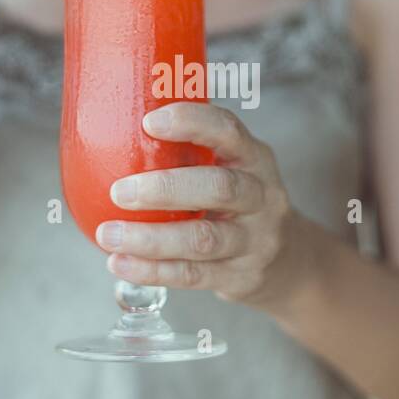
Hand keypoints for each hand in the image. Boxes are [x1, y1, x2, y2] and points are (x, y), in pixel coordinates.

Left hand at [95, 102, 311, 307]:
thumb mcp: (233, 168)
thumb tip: (114, 126)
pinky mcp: (240, 277)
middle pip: (219, 188)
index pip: (229, 131)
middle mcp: (261, 197)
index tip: (149, 122)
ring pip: (202, 240)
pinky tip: (120, 263)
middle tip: (118, 191)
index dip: (191, 123)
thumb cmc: (240, 203)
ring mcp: (254, 241)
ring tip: (108, 234)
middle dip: (165, 188)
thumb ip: (192, 151)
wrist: (290, 261)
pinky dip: (152, 271)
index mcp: (254, 159)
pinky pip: (193, 275)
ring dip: (150, 238)